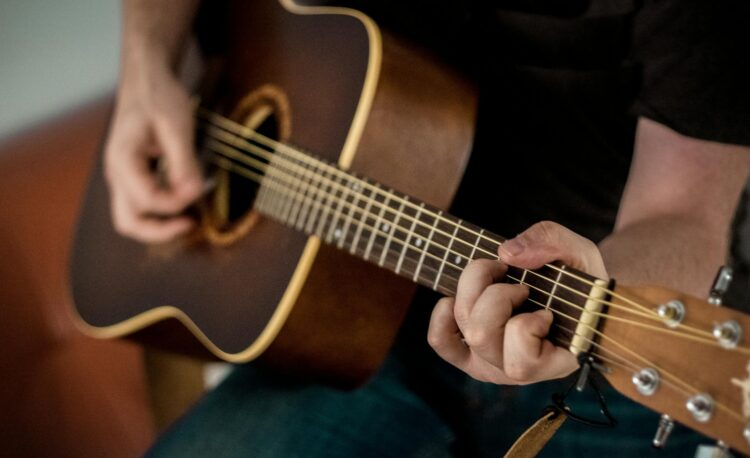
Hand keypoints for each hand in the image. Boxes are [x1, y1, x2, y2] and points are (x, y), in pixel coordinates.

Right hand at [104, 55, 202, 242]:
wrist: (146, 80)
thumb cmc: (158, 97)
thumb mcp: (177, 126)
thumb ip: (184, 162)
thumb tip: (194, 193)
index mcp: (122, 160)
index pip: (148, 200)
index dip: (177, 202)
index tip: (199, 189)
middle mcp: (116, 174)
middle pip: (128, 223)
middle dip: (160, 231)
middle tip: (191, 224)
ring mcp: (122, 177)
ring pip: (132, 218)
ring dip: (159, 225)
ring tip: (189, 218)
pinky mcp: (133, 177)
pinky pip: (141, 205)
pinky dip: (160, 212)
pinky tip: (183, 201)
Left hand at [427, 221, 607, 384]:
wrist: (572, 293)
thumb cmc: (580, 279)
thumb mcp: (579, 253)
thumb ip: (551, 243)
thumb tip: (507, 253)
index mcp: (553, 363)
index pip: (522, 362)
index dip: (528, 325)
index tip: (546, 309)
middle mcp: (517, 371)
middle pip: (481, 335)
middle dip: (497, 295)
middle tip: (520, 285)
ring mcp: (490, 363)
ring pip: (464, 329)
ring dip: (474, 292)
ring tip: (498, 280)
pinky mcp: (469, 353)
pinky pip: (441, 340)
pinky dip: (442, 315)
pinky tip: (459, 297)